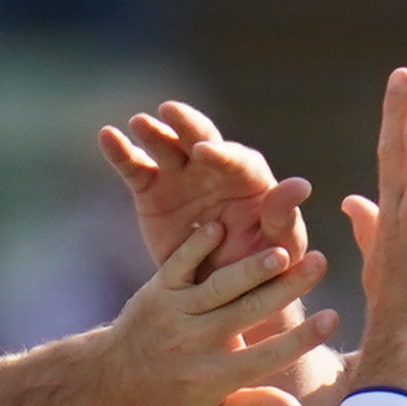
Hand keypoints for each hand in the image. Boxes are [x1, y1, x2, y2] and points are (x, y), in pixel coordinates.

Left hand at [75, 219, 333, 405]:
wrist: (110, 381)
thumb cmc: (170, 401)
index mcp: (216, 377)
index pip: (269, 357)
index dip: (303, 339)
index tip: (333, 318)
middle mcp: (197, 344)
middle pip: (251, 312)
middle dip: (289, 288)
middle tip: (320, 263)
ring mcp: (175, 314)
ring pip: (222, 286)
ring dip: (253, 267)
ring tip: (283, 251)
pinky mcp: (157, 290)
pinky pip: (181, 263)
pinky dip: (200, 244)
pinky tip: (223, 225)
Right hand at [94, 100, 305, 282]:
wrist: (225, 294)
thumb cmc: (266, 269)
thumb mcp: (281, 248)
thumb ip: (284, 217)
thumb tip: (300, 186)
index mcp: (250, 180)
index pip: (237, 160)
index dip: (222, 155)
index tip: (205, 153)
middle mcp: (214, 170)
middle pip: (200, 140)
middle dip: (186, 126)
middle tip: (170, 112)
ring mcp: (181, 177)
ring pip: (166, 148)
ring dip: (153, 134)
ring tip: (139, 123)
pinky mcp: (152, 191)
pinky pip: (136, 168)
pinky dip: (121, 152)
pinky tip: (107, 136)